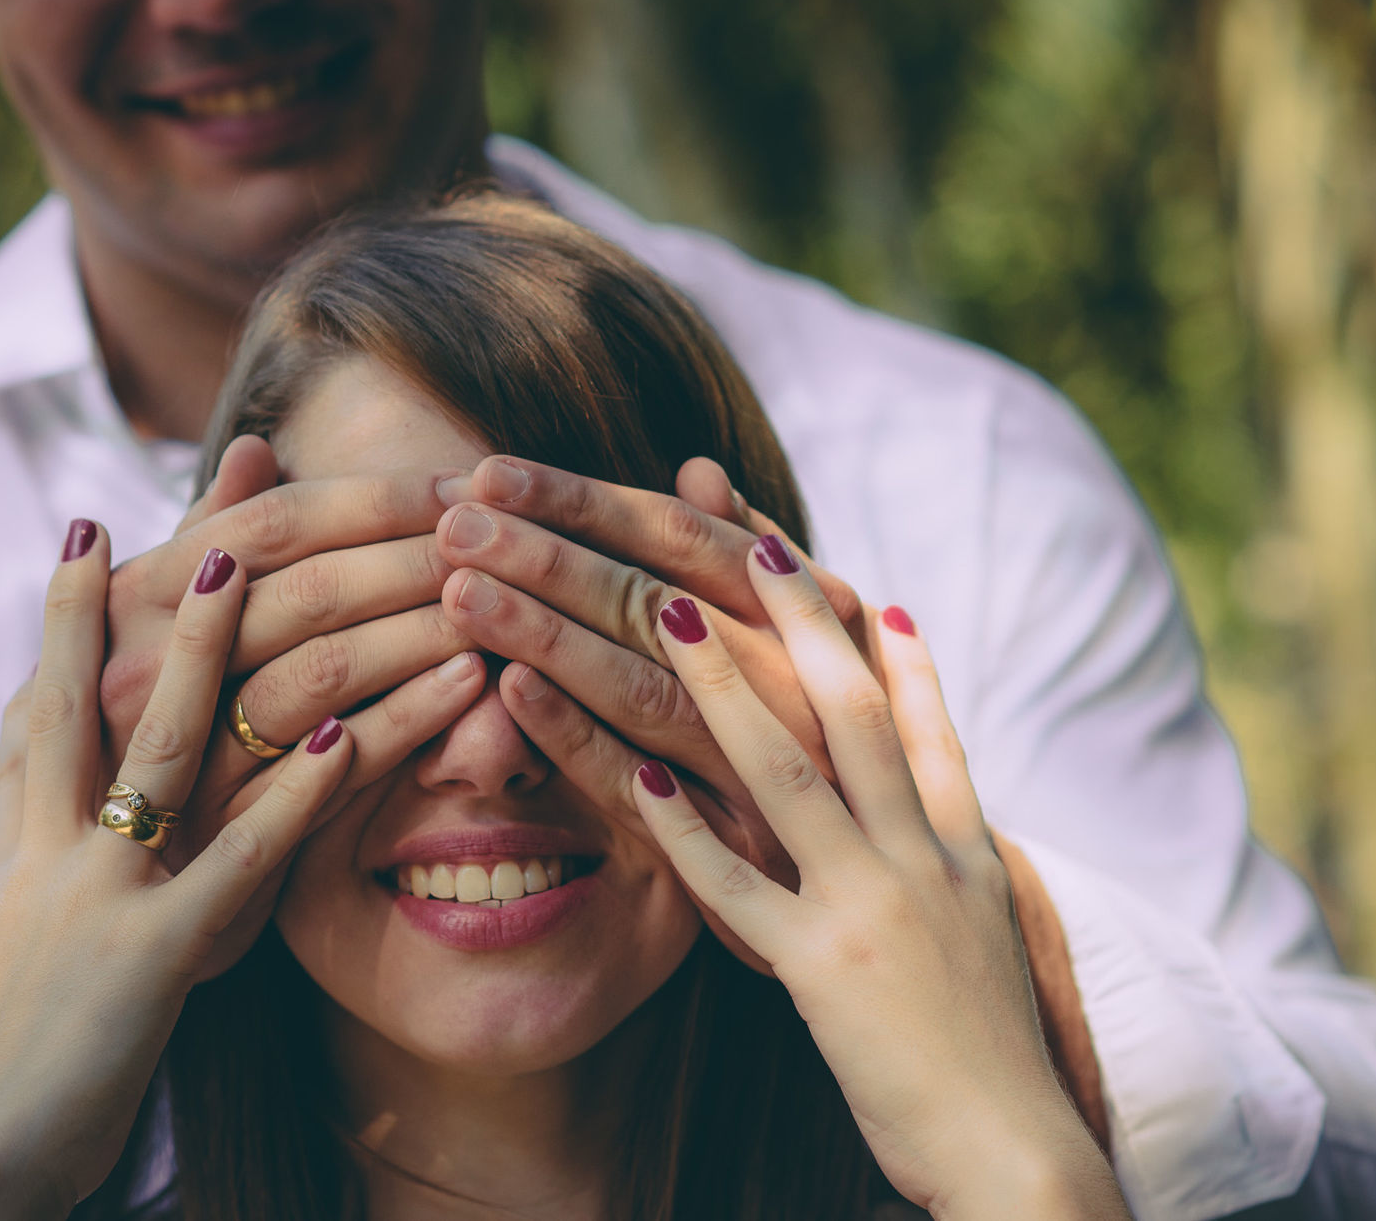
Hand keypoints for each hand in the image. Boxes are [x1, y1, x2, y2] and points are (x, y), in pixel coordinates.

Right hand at [0, 524, 404, 1217]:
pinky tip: (345, 736)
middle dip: (118, 597)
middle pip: (81, 695)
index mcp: (12, 837)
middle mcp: (42, 846)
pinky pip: (240, 856)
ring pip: (162, 746)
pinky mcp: (153, 952)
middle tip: (163, 508)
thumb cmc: (17, 1043)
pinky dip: (296, 792)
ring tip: (249, 566)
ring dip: (212, 648)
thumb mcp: (8, 930)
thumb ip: (29, 837)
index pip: (36, 704)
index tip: (88, 534)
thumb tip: (28, 736)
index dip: (66, 619)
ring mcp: (94, 891)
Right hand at [102, 437, 476, 977]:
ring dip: (413, 632)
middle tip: (493, 536)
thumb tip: (255, 448)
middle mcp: (137, 685)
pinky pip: (322, 782)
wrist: (63, 924)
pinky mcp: (212, 865)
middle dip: (409, 556)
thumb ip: (202, 544)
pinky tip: (467, 690)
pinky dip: (402, 725)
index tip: (450, 483)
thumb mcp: (134, 643)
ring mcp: (175, 773)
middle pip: (299, 593)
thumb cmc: (112, 755)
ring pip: (316, 677)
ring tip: (489, 604)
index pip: (264, 527)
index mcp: (122, 616)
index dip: (368, 500)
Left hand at [430, 455, 861, 968]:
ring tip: (465, 592)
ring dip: (551, 636)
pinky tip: (513, 694)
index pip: (681, 538)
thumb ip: (758, 560)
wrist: (919, 905)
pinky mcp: (746, 862)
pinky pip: (647, 792)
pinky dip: (579, 740)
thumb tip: (699, 470)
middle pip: (653, 604)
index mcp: (812, 620)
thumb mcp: (830, 648)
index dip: (583, 501)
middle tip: (456, 523)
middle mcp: (798, 687)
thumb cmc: (856, 754)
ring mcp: (774, 774)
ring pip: (647, 689)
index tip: (495, 472)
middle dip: (547, 557)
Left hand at [628, 546, 1126, 1219]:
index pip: (925, 726)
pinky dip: (686, 831)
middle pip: (855, 713)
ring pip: (790, 772)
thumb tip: (926, 796)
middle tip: (749, 538)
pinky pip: (739, 887)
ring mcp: (873, 907)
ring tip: (670, 616)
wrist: (1017, 1155)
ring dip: (727, 687)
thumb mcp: (987, 936)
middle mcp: (922, 860)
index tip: (851, 580)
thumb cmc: (990, 1054)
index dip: (889, 650)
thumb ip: (955, 859)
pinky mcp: (822, 970)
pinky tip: (636, 778)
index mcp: (964, 852)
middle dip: (801, 621)